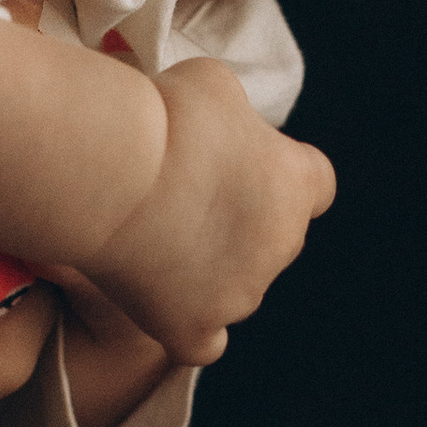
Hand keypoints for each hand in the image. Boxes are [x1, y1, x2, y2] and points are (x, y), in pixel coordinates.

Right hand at [79, 59, 334, 363]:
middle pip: (274, 238)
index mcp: (298, 184)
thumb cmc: (163, 116)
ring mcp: (241, 295)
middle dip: (241, 221)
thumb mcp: (214, 85)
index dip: (278, 174)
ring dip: (211, 268)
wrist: (111, 171)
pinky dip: (189, 324)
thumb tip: (218, 125)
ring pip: (238, 287)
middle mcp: (282, 246)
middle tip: (182, 196)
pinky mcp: (194, 329)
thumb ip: (232, 112)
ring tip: (154, 237)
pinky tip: (164, 303)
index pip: (315, 185)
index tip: (238, 164)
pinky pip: (205, 342)